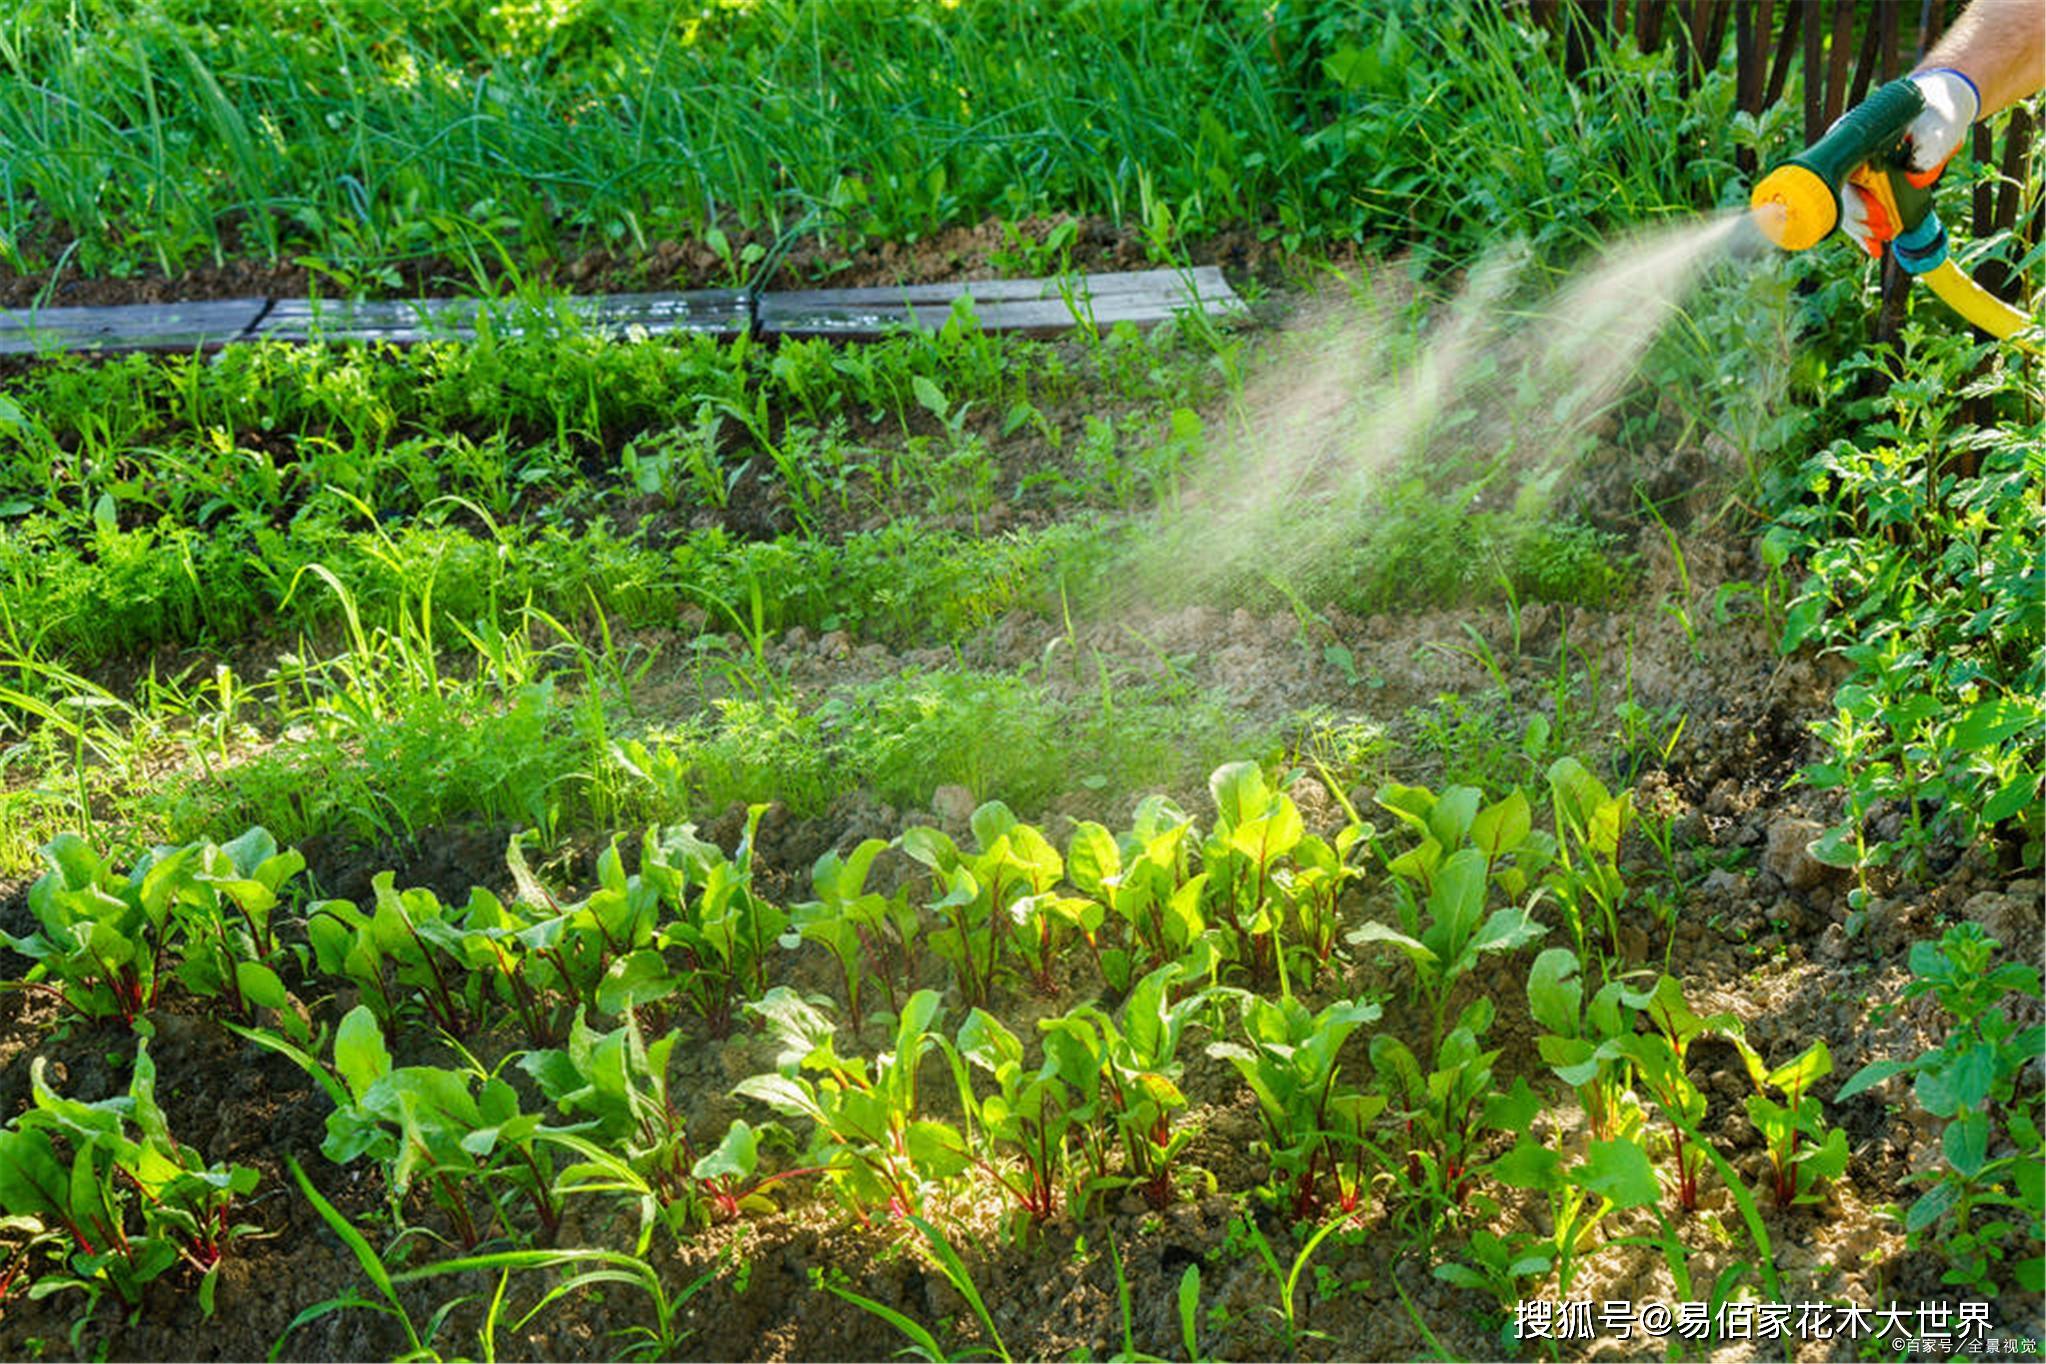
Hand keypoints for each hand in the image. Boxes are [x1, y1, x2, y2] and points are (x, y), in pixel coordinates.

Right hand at [1838, 68, 1980, 257]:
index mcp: (1854, 137)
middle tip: (1883, 232)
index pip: (1839, 175)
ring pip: (1846, 208)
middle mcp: (1847, 156)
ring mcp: (1856, 172)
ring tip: (1879, 244)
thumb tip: (1916, 178)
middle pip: (1839, 197)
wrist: (1940, 108)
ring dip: (1862, 230)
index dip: (1853, 201)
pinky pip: (1860, 212)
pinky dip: (1866, 231)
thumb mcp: (1937, 126)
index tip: (1876, 214)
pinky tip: (1873, 247)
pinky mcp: (1868, 185)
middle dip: (1859, 220)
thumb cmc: (1935, 112)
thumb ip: (1928, 148)